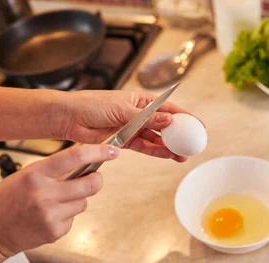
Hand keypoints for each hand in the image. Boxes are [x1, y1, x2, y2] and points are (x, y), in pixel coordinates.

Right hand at [0, 144, 118, 260]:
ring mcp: (51, 215)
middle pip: (91, 184)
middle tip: (92, 178)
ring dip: (77, 200)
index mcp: (36, 174)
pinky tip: (47, 217)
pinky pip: (73, 218)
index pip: (75, 157)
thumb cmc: (3, 201)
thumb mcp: (24, 176)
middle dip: (96, 180)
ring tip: (54, 203)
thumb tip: (84, 165)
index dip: (99, 152)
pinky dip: (66, 216)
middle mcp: (45, 194)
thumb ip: (52, 171)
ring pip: (84, 202)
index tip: (113, 151)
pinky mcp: (55, 231)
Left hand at [58, 90, 194, 161]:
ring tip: (182, 156)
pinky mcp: (125, 141)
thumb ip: (147, 118)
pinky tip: (168, 156)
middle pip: (165, 126)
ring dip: (169, 147)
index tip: (199, 126)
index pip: (168, 109)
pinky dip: (156, 152)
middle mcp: (139, 113)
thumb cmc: (92, 105)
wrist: (69, 118)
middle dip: (180, 136)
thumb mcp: (123, 110)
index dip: (185, 117)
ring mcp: (133, 128)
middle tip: (193, 145)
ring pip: (156, 139)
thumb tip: (170, 121)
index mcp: (141, 100)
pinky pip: (145, 147)